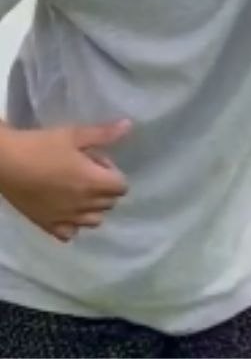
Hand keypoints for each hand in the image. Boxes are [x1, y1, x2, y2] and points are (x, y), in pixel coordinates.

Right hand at [0, 120, 131, 242]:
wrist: (2, 162)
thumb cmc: (40, 146)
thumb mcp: (74, 135)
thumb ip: (103, 134)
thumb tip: (128, 126)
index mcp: (94, 183)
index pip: (122, 187)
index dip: (112, 173)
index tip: (95, 163)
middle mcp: (84, 204)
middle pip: (110, 203)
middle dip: (104, 189)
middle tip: (84, 174)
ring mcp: (66, 217)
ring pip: (94, 221)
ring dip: (91, 208)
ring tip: (75, 192)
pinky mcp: (47, 224)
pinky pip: (69, 234)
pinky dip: (71, 225)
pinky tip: (63, 211)